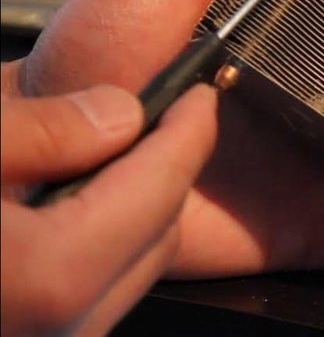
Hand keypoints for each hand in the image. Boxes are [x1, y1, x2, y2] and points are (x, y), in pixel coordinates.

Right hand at [0, 85, 216, 335]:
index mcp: (50, 274)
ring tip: (103, 153)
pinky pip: (87, 297)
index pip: (163, 187)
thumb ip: (42, 129)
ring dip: (131, 209)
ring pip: (130, 270)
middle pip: (159, 233)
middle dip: (168, 169)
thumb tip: (118, 114)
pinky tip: (62, 207)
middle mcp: (60, 330)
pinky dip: (94, 246)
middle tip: (158, 114)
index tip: (198, 94)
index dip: (190, 129)